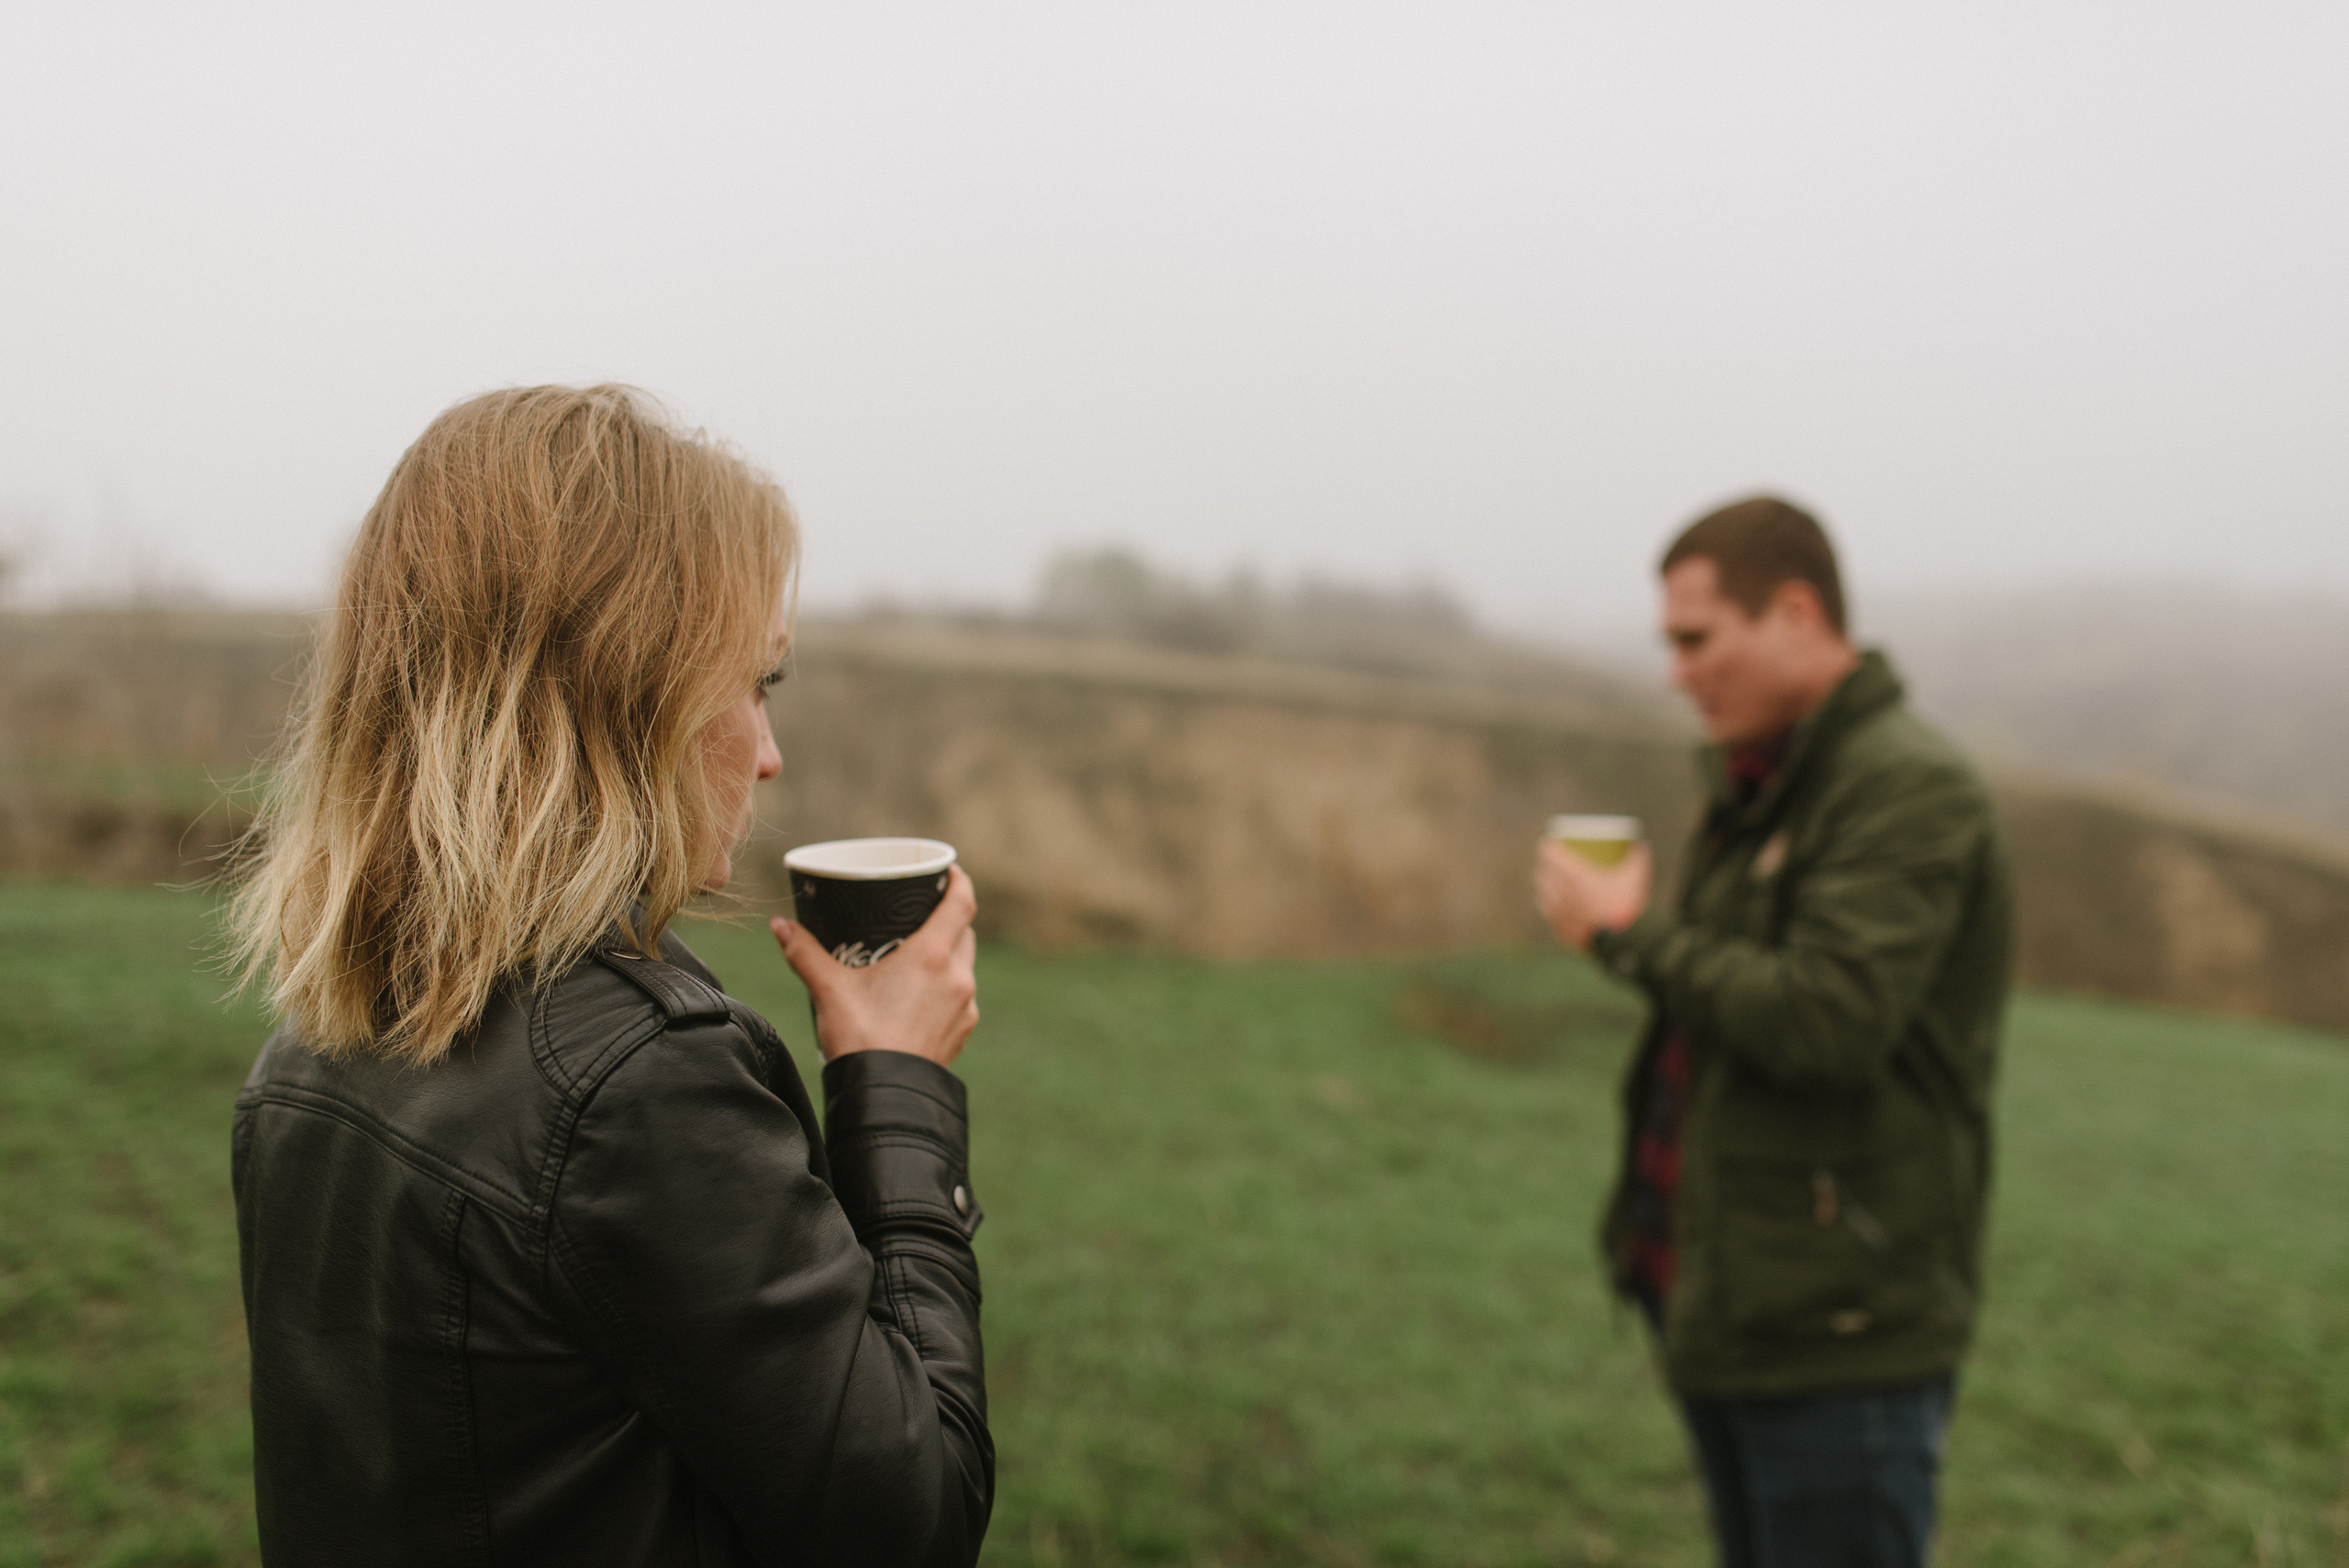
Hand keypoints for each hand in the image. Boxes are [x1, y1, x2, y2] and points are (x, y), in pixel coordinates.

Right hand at [772, 866, 980, 1066]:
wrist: (885, 1096)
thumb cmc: (860, 1039)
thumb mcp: (828, 989)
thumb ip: (804, 953)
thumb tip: (780, 924)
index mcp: (931, 956)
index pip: (962, 903)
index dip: (958, 881)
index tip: (947, 871)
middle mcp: (957, 977)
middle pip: (963, 933)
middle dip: (947, 919)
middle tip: (921, 913)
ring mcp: (965, 1007)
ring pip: (963, 966)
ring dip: (947, 955)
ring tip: (916, 955)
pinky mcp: (962, 1031)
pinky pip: (960, 997)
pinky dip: (945, 988)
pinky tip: (920, 996)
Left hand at [1534, 838, 1651, 951]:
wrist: (1622, 944)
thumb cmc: (1627, 906)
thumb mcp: (1636, 877)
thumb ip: (1637, 857)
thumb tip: (1641, 845)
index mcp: (1573, 875)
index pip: (1548, 854)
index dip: (1548, 847)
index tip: (1552, 844)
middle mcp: (1559, 892)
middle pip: (1541, 873)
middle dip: (1547, 867)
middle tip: (1556, 865)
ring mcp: (1556, 913)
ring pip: (1542, 894)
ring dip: (1546, 887)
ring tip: (1556, 885)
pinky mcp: (1559, 930)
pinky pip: (1549, 915)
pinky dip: (1552, 908)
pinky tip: (1560, 908)